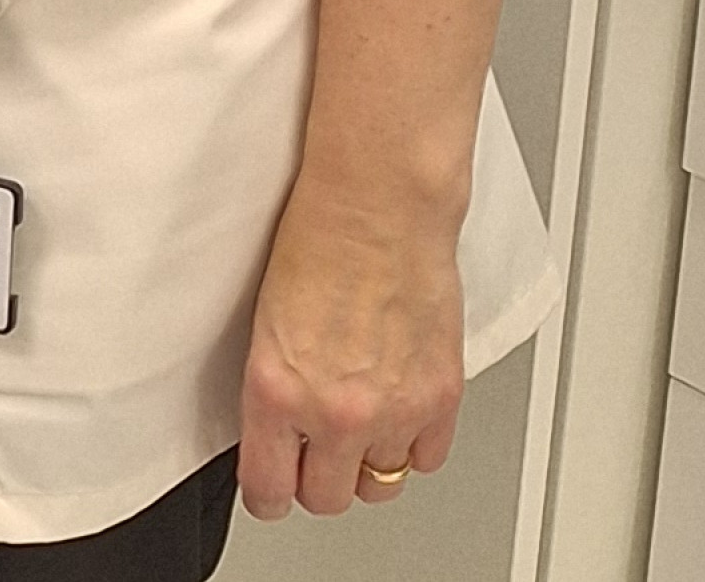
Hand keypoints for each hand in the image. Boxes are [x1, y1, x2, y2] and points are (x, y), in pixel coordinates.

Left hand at [236, 176, 465, 517]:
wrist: (376, 206)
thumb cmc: (316, 242)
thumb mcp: (263, 323)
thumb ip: (274, 386)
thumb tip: (276, 426)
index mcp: (277, 389)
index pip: (268, 487)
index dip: (267, 495)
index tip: (270, 491)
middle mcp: (335, 411)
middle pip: (326, 498)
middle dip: (315, 480)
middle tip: (311, 456)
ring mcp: (393, 410)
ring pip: (379, 483)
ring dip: (366, 463)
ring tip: (356, 430)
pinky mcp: (440, 398)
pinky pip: (426, 458)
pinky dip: (413, 444)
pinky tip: (397, 415)